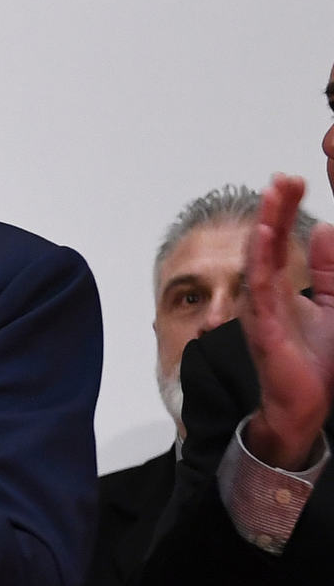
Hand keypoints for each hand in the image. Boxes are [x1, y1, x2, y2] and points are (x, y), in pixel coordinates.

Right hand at [239, 173, 333, 469]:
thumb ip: (327, 270)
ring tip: (275, 193)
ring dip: (266, 225)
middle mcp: (265, 295)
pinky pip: (258, 288)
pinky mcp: (264, 327)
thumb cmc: (315, 364)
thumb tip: (327, 229)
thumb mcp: (333, 305)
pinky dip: (259, 259)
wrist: (303, 407)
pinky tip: (263, 236)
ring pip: (260, 259)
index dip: (285, 210)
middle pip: (267, 243)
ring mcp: (261, 310)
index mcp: (280, 288)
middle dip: (275, 208)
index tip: (294, 180)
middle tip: (285, 177)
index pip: (280, 240)